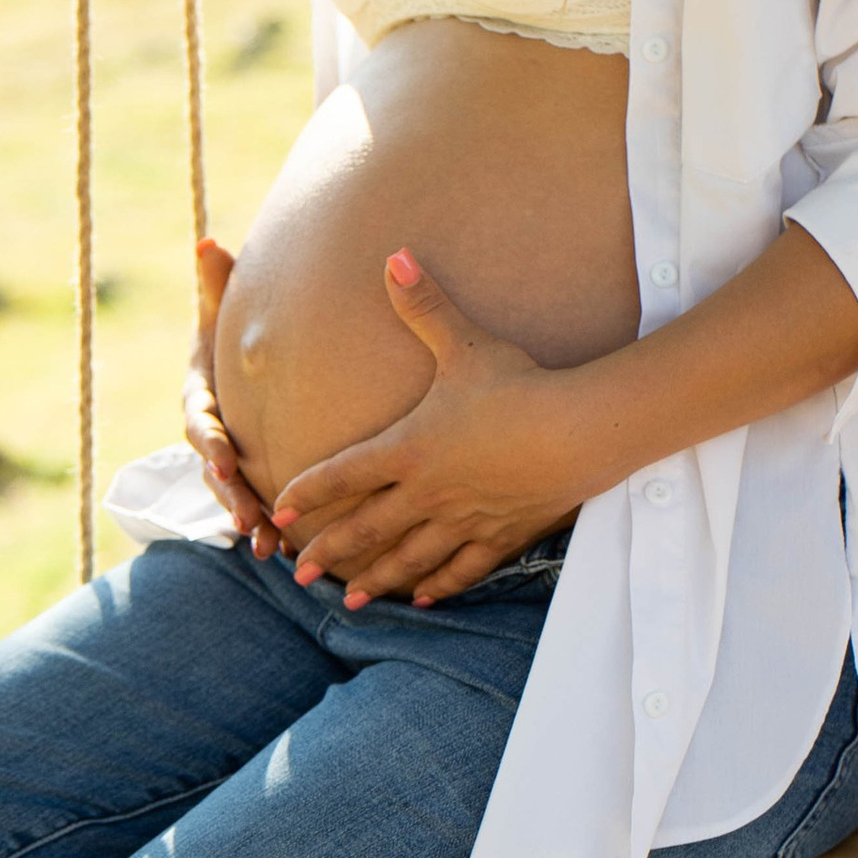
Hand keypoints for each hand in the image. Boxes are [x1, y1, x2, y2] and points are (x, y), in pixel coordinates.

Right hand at [183, 235, 279, 553]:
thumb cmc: (234, 338)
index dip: (210, 443)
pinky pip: (253, 508)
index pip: (200, 423)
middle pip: (213, 471)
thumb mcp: (220, 313)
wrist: (245, 373)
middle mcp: (209, 435)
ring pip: (231, 497)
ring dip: (246, 521)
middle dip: (228, 495)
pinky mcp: (247, 480)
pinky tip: (285, 553)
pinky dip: (266, 528)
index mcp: (200, 398)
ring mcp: (226, 462)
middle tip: (246, 516)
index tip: (226, 458)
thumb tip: (207, 241)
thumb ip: (216, 285)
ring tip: (265, 547)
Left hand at [271, 251, 583, 606]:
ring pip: (409, 558)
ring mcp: (463, 519)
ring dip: (377, 579)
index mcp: (408, 449)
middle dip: (330, 552)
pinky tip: (424, 599)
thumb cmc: (518, 385)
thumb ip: (424, 305)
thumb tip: (395, 256)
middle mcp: (427, 492)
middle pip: (366, 528)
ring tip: (351, 601)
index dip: (308, 493)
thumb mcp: (465, 343)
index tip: (280, 510)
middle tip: (300, 573)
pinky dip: (440, 585)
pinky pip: (462, 568)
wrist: (578, 431)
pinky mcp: (501, 534)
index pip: (343, 475)